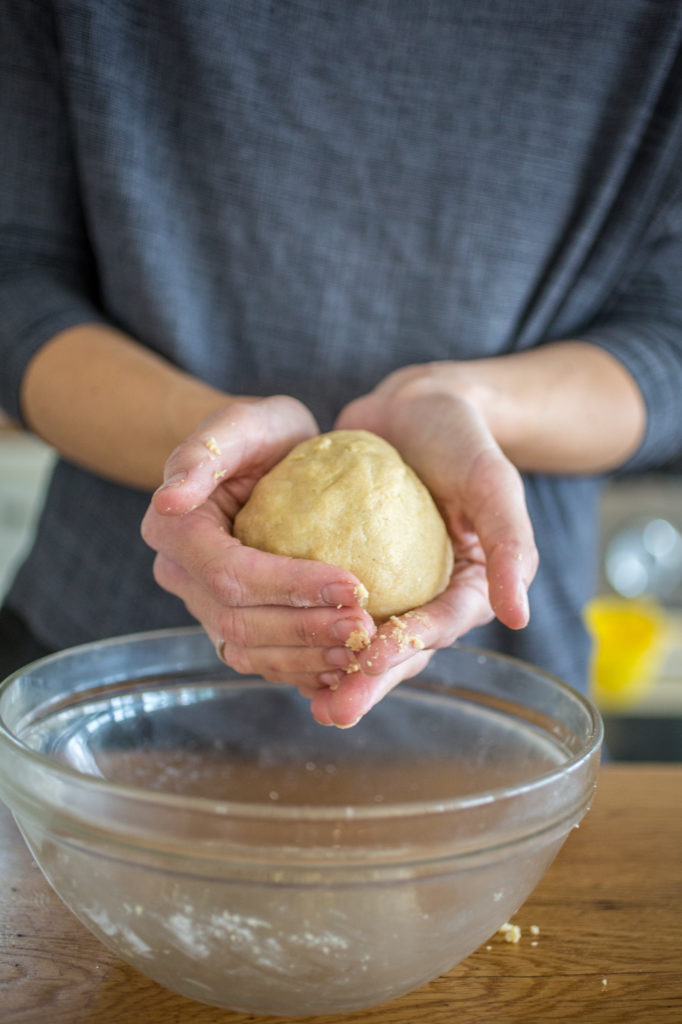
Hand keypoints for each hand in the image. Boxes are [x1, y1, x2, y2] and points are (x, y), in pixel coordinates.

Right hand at [141, 395, 375, 691]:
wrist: (267, 457)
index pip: (230, 574)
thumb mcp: (240, 424)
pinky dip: (304, 669)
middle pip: (239, 622)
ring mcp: (205, 606)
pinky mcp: (234, 624)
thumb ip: (202, 453)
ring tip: (361, 650)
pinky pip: (264, 659)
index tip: (353, 585)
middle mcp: (182, 576)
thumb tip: (168, 500)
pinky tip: (346, 666)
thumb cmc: (259, 434)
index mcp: (174, 532)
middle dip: (305, 630)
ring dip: (307, 659)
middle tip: (366, 627)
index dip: (289, 587)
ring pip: (249, 651)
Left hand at [307, 365, 537, 726]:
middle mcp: (430, 595)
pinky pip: (333, 608)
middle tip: (332, 711)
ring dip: (336, 669)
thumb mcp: (492, 481)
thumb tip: (516, 615)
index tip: (369, 661)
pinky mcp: (354, 572)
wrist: (415, 406)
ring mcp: (391, 588)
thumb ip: (507, 543)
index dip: (405, 646)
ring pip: (363, 638)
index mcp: (470, 586)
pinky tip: (280, 649)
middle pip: (400, 648)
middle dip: (367, 682)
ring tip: (305, 698)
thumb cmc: (461, 439)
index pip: (440, 625)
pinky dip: (313, 630)